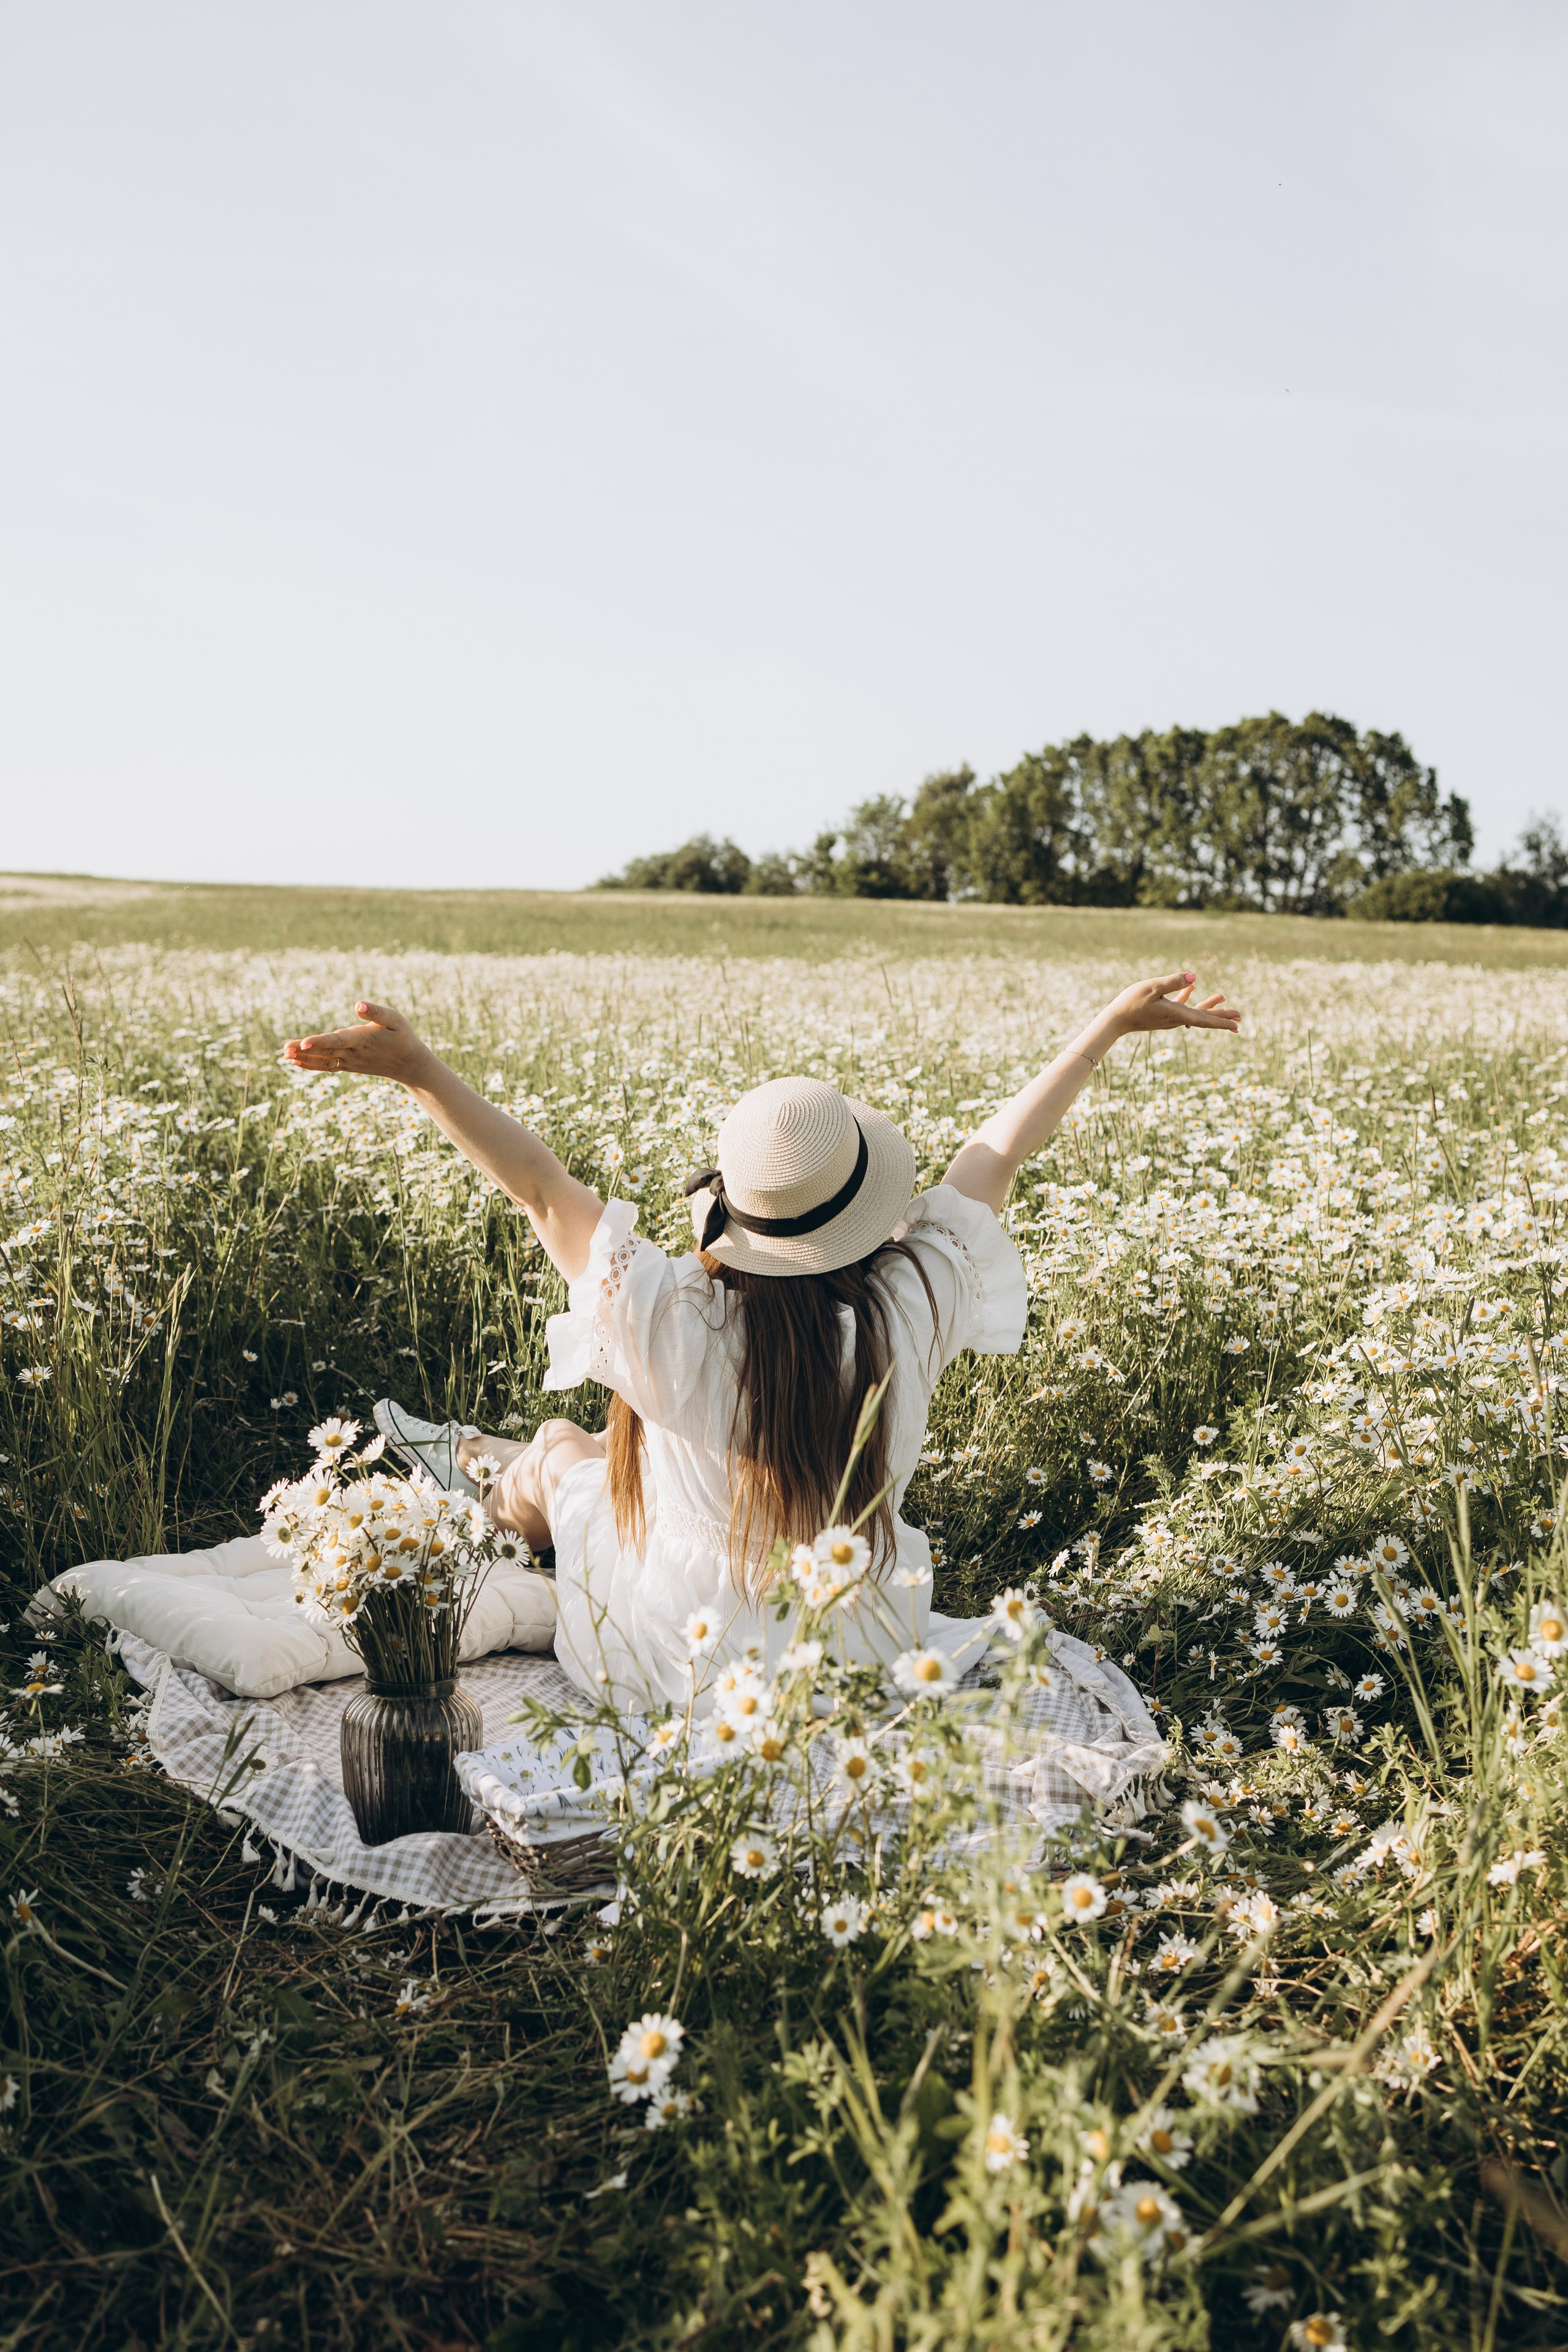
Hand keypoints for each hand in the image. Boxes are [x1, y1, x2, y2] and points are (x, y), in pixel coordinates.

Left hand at [282, 1000, 434, 1084]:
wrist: (408, 1063)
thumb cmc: (402, 1036)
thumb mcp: (395, 1020)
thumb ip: (376, 1012)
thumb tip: (357, 1005)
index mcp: (362, 1039)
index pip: (337, 1040)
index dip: (319, 1042)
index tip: (303, 1043)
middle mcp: (354, 1053)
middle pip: (325, 1051)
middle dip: (304, 1050)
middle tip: (284, 1048)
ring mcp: (350, 1061)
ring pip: (323, 1060)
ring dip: (304, 1058)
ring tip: (284, 1054)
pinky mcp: (348, 1065)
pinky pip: (327, 1066)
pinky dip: (311, 1064)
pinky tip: (296, 1062)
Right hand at [1102, 972, 1240, 1039]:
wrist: (1115, 1020)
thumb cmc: (1131, 1003)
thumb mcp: (1152, 987)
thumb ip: (1173, 981)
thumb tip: (1195, 978)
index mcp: (1177, 1014)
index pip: (1205, 1019)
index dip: (1222, 1020)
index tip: (1237, 1023)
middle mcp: (1176, 1019)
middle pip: (1204, 1018)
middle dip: (1222, 1016)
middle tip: (1240, 1018)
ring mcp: (1170, 1018)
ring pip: (1195, 1012)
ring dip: (1209, 1005)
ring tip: (1222, 996)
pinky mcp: (1163, 1014)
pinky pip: (1182, 1007)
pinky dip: (1189, 999)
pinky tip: (1193, 988)